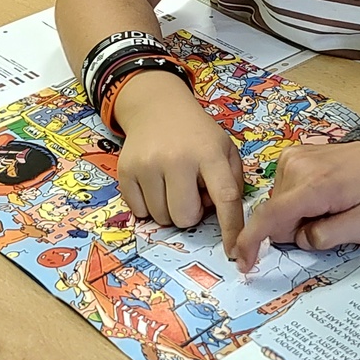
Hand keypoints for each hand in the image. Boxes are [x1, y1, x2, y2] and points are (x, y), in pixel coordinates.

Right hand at [112, 71, 245, 251]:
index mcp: (209, 153)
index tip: (235, 251)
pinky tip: (154, 183)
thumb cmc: (197, 135)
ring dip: (169, 208)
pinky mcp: (125, 171)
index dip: (231, 228)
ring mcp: (147, 165)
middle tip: (190, 192)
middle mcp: (176, 159)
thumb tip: (225, 220)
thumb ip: (232, 183)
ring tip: (172, 183)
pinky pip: (139, 212)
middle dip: (190, 213)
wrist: (158, 107)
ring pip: (160, 218)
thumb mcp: (225, 149)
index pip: (225, 197)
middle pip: (184, 217)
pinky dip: (148, 205)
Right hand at [233, 141, 359, 272]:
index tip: (244, 262)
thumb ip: (328, 237)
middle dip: (295, 229)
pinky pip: (284, 190)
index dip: (251, 242)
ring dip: (298, 216)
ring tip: (330, 207)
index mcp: (313, 186)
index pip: (269, 217)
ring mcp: (292, 158)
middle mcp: (296, 167)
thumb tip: (300, 239)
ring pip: (279, 205)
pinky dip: (299, 201)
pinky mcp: (293, 155)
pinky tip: (323, 197)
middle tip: (329, 223)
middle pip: (275, 215)